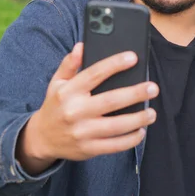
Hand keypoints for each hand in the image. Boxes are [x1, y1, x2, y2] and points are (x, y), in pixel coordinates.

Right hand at [16, 43, 158, 173]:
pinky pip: (114, 145)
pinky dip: (130, 140)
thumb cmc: (55, 105)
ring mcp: (82, 132)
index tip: (133, 57)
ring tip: (152, 112)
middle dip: (135, 94)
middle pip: (111, 101)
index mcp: (69, 92)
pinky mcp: (88, 148)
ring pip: (116, 126)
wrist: (41, 138)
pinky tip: (141, 131)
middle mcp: (75, 111)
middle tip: (153, 88)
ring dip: (138, 119)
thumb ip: (69, 64)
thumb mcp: (57, 82)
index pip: (94, 74)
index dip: (115, 64)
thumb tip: (81, 46)